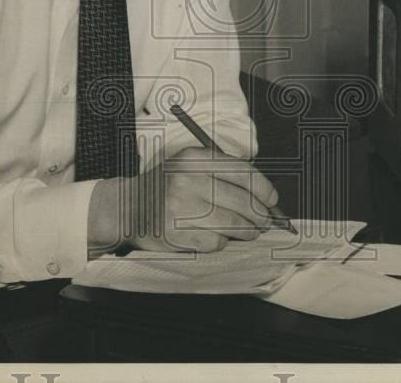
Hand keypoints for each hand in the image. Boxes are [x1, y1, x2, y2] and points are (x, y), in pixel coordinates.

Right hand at [88, 147, 278, 253]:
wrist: (127, 207)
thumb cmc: (165, 186)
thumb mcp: (189, 165)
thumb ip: (221, 172)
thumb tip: (262, 194)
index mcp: (194, 158)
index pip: (242, 171)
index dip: (263, 188)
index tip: (272, 199)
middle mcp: (188, 179)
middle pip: (242, 201)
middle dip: (260, 215)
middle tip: (265, 221)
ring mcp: (182, 208)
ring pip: (233, 224)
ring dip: (247, 231)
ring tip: (249, 232)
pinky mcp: (178, 233)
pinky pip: (216, 241)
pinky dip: (222, 241)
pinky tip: (216, 236)